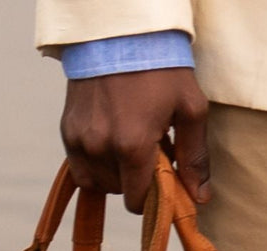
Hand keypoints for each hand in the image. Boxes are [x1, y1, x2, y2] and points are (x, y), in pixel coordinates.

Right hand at [60, 68, 210, 213]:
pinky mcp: (67, 131)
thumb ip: (195, 158)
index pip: (137, 201)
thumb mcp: (190, 108)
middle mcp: (101, 148)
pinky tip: (110, 142)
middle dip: (136, 180)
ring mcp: (80, 141)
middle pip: (119, 193)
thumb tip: (200, 198)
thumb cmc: (161, 68)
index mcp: (132, 146)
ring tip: (129, 144)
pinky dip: (96, 165)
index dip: (153, 196)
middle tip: (149, 150)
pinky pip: (80, 169)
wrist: (119, 32)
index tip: (162, 177)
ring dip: (115, 174)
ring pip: (98, 184)